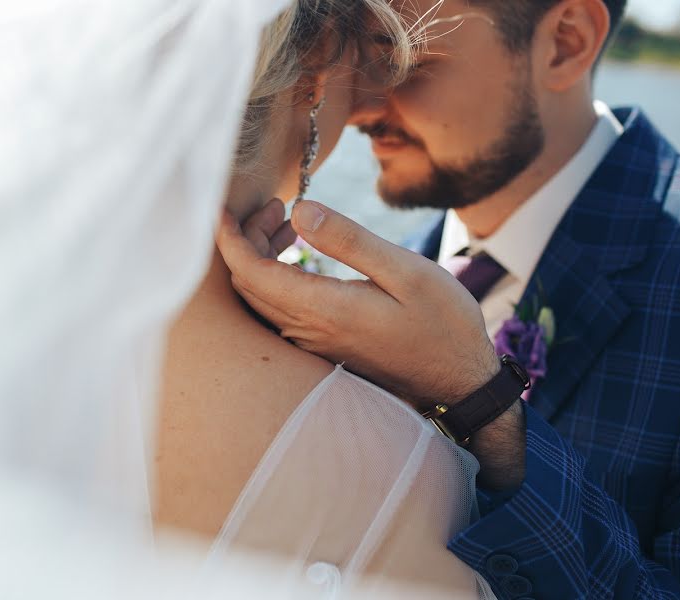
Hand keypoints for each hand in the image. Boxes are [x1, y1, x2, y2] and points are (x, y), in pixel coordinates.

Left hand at [216, 199, 501, 409]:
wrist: (459, 382)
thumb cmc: (442, 324)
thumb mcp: (405, 271)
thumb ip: (349, 240)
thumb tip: (300, 210)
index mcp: (323, 309)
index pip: (250, 273)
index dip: (228, 238)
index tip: (220, 207)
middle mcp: (308, 331)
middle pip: (248, 283)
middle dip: (246, 238)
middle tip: (274, 205)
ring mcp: (313, 343)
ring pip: (261, 297)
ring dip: (261, 255)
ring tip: (287, 219)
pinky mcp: (322, 346)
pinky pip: (279, 309)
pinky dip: (277, 275)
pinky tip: (300, 253)